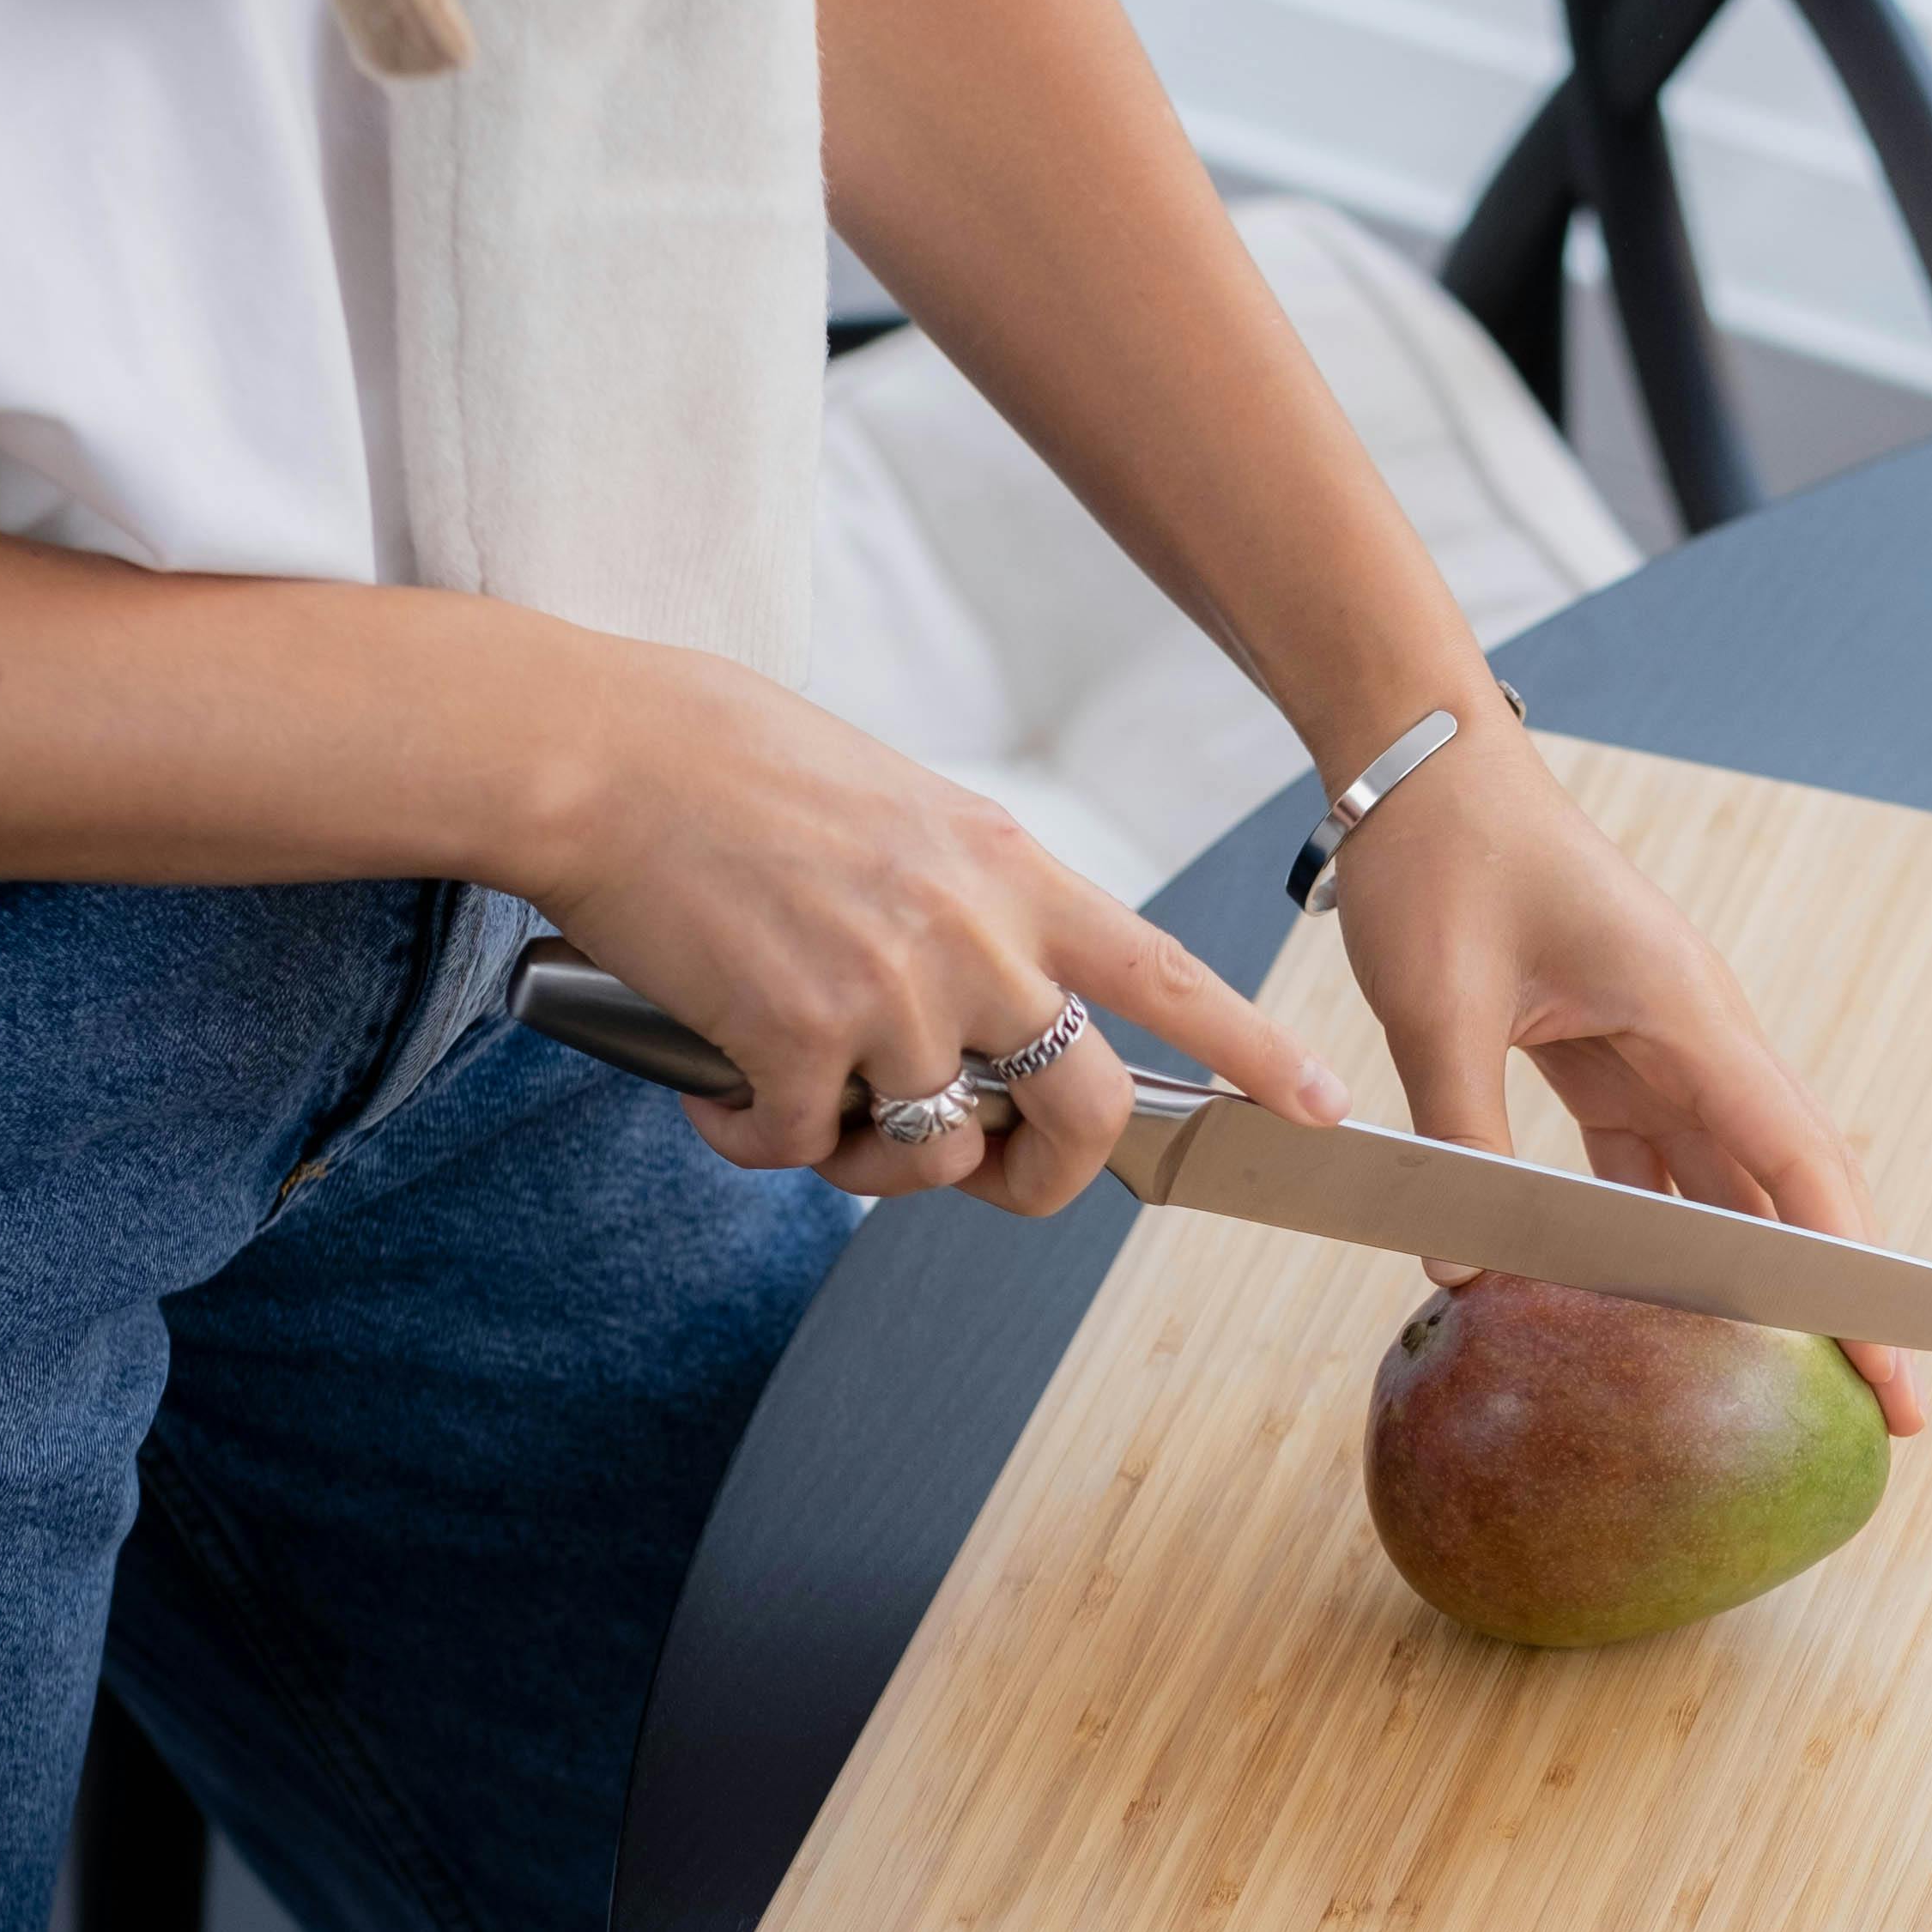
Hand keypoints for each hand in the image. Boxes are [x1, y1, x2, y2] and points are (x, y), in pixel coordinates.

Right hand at [518, 645, 1343, 1210]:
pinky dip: (753, 1142)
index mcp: (1012, 872)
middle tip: (985, 1174)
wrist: (606, 754)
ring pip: (934, 1152)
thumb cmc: (735, 774)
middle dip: (1046, 1177)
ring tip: (802, 1104)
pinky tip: (716, 1092)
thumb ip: (969, 911)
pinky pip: (805, 1152)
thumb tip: (984, 1021)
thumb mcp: (904, 815)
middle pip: (1085, 1110)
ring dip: (864, 1160)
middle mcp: (977, 936)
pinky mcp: (800, 1039)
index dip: (1258, 1051)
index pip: (1170, 974)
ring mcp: (894, 992)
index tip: (1324, 1106)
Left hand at [1317, 720, 1926, 1434]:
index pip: (1800, 1167)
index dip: (1852, 1277)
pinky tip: (1650, 1307)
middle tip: (1881, 1405)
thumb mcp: (1438, 1004)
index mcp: (1688, 1014)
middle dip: (1835, 1295)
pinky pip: (1653, 1158)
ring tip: (1775, 1379)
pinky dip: (1656, 1230)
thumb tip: (1464, 1267)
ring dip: (1748, 1274)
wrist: (1423, 760)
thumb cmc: (1442, 859)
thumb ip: (1459, 1135)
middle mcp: (1696, 1034)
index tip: (1893, 1364)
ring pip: (1726, 1179)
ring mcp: (1658, 1043)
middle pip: (1790, 1185)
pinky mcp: (1609, 1050)